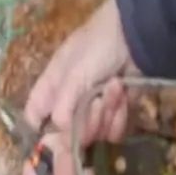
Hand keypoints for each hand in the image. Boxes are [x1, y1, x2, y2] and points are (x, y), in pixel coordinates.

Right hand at [24, 0, 136, 145]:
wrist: (140, 35)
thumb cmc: (99, 46)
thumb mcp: (75, 74)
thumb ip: (63, 106)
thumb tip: (60, 134)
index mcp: (53, 86)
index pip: (35, 115)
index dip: (40, 130)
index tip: (52, 139)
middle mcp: (72, 98)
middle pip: (70, 130)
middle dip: (85, 121)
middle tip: (97, 102)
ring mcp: (97, 104)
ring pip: (94, 130)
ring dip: (106, 114)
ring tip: (116, 88)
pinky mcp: (120, 106)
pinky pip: (115, 128)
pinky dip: (121, 117)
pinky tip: (125, 98)